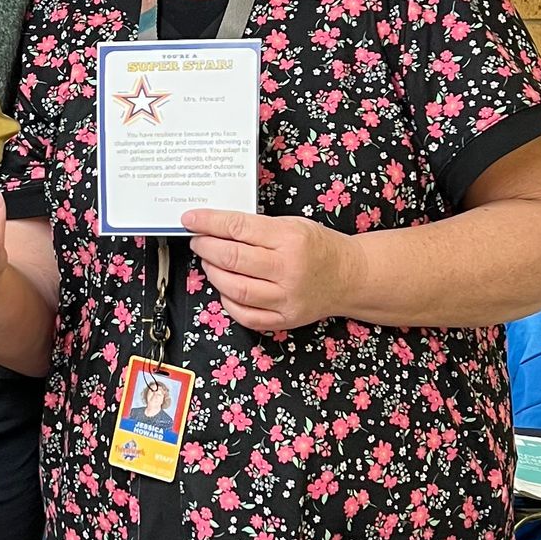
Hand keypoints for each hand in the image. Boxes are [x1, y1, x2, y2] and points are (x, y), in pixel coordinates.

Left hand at [183, 209, 353, 333]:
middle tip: (197, 241)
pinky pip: (246, 315)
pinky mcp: (285, 319)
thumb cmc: (320, 247)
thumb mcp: (293, 224)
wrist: (350, 277)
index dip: (208, 223)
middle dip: (206, 248)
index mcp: (291, 239)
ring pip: (235, 289)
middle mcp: (288, 270)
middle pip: (233, 259)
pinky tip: (225, 288)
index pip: (238, 228)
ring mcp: (286, 299)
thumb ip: (257, 228)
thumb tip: (216, 228)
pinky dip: (228, 301)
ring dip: (214, 274)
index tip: (191, 219)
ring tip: (209, 262)